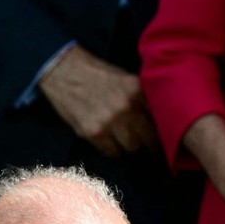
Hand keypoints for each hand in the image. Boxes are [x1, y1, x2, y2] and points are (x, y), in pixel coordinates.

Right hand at [37, 46, 157, 156]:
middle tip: (144, 141)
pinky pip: (111, 151)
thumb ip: (141, 97)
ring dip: (128, 145)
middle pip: (148, 138)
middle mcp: (126, 107)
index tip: (160, 133)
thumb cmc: (96, 73)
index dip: (160, 128)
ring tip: (123, 138)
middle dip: (146, 140)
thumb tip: (156, 118)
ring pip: (131, 147)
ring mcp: (110, 122)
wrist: (63, 72)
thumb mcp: (125, 78)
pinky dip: (112, 148)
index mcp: (137, 91)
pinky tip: (108, 139)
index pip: (159, 119)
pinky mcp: (93, 132)